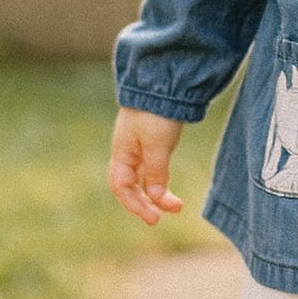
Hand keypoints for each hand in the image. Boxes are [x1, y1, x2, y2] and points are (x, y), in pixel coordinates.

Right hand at [108, 107, 183, 225]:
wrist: (164, 80)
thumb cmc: (157, 111)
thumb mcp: (157, 144)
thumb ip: (156, 171)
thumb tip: (157, 198)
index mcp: (122, 152)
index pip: (121, 187)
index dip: (135, 205)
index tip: (154, 218)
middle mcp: (127, 151)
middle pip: (131, 186)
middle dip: (146, 203)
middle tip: (165, 215)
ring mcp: (139, 145)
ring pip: (143, 178)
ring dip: (156, 194)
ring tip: (176, 206)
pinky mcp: (152, 140)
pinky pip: (151, 168)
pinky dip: (159, 180)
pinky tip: (168, 187)